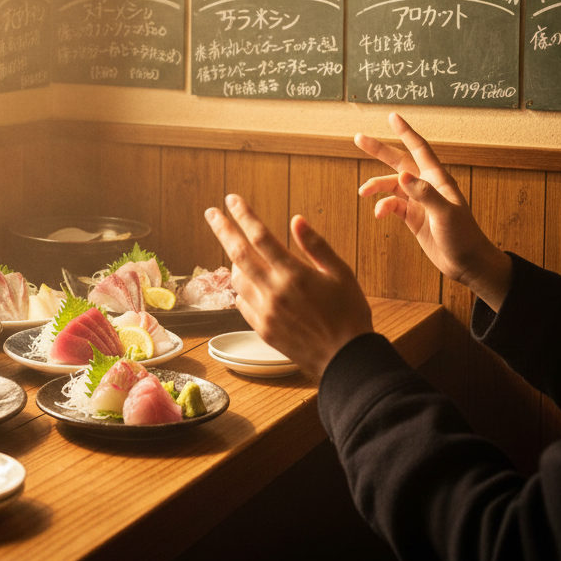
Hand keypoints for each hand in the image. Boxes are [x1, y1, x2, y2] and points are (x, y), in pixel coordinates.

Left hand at [205, 194, 372, 376]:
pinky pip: (242, 303)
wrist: (347, 360)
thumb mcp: (340, 273)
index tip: (232, 200)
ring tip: (241, 251)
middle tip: (211, 213)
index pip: (260, 236)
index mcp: (294, 274)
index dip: (243, 215)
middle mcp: (275, 292)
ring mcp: (266, 312)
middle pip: (238, 253)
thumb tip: (296, 220)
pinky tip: (250, 284)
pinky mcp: (263, 330)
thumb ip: (316, 245)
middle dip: (222, 229)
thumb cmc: (349, 313)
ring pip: (237, 279)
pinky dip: (242, 289)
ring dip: (235, 261)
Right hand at [354, 112, 510, 310]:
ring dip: (375, 186)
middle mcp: (426, 186)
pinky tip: (379, 215)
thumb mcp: (445, 214)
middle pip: (398, 162)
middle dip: (378, 150)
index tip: (392, 117)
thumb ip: (424, 193)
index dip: (405, 132)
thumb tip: (402, 176)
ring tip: (363, 192)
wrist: (467, 263)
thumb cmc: (463, 236)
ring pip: (391, 185)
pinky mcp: (412, 217)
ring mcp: (418, 201)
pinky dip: (382, 207)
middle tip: (358, 138)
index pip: (419, 149)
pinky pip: (391, 205)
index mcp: (437, 179)